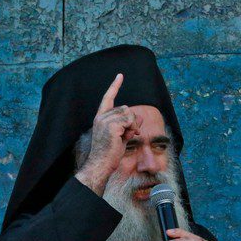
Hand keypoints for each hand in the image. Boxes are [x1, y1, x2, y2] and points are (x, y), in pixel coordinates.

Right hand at [77, 74, 141, 194]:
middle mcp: (101, 117)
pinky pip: (129, 120)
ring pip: (128, 113)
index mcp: (101, 118)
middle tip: (132, 133)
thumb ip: (130, 125)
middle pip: (125, 108)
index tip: (120, 76)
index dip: (114, 86)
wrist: (101, 164)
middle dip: (132, 120)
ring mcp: (105, 120)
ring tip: (129, 136)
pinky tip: (128, 136)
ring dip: (133, 125)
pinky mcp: (111, 126)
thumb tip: (140, 116)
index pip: (108, 98)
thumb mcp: (122, 136)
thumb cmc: (109, 154)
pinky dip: (133, 128)